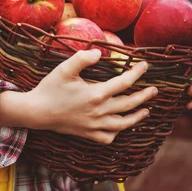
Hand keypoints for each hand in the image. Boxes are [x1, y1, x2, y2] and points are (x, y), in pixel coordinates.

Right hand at [29, 49, 157, 144]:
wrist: (36, 112)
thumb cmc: (50, 88)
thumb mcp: (64, 69)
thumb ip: (82, 58)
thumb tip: (100, 53)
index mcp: (96, 94)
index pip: (124, 83)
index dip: (137, 73)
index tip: (145, 66)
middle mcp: (99, 112)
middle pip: (129, 104)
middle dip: (144, 96)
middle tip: (154, 90)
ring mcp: (94, 125)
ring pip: (122, 124)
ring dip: (137, 117)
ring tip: (146, 110)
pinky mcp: (88, 134)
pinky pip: (108, 137)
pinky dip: (117, 132)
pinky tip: (120, 125)